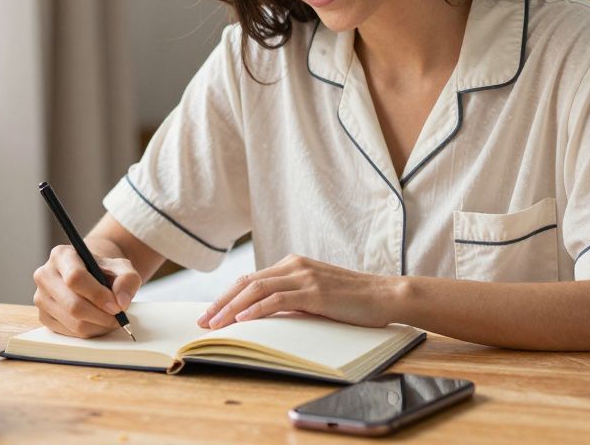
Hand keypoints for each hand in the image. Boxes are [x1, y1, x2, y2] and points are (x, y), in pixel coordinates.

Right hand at [33, 243, 141, 337]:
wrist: (89, 276)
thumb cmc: (103, 271)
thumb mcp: (121, 267)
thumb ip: (127, 279)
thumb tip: (121, 302)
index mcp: (61, 255)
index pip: (75, 278)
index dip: (98, 295)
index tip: (117, 306)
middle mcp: (45, 275)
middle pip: (72, 304)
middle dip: (101, 316)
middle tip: (118, 317)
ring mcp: (41, 297)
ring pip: (72, 322)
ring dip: (98, 326)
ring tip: (111, 319)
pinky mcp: (43, 316)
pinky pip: (68, 332)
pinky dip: (89, 332)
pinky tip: (97, 322)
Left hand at [198, 254, 395, 328]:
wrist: (385, 295)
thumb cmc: (353, 300)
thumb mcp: (316, 295)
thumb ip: (292, 298)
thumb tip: (264, 315)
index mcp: (293, 264)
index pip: (250, 280)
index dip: (226, 297)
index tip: (210, 314)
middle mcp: (294, 265)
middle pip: (246, 282)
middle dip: (221, 303)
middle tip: (203, 322)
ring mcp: (304, 277)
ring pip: (256, 289)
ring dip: (232, 308)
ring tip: (216, 325)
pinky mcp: (315, 291)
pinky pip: (278, 299)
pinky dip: (257, 309)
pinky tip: (243, 320)